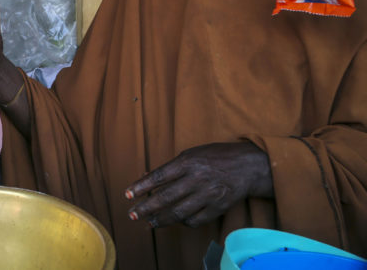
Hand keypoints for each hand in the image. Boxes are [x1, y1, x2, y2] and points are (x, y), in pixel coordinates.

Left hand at [126, 142, 273, 228]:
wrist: (249, 166)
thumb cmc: (216, 157)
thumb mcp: (192, 154)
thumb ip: (171, 167)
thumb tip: (145, 176)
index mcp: (188, 161)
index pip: (159, 176)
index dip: (141, 186)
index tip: (127, 195)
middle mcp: (197, 178)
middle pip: (166, 197)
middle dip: (146, 208)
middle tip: (132, 214)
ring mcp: (208, 194)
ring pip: (179, 213)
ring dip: (161, 220)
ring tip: (149, 223)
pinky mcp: (219, 207)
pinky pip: (196, 220)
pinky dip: (183, 222)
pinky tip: (176, 221)